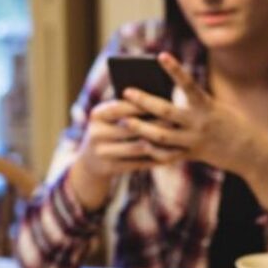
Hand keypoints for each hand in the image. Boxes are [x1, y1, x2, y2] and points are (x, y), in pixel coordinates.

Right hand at [69, 99, 186, 209]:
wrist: (91, 162)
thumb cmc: (110, 131)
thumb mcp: (111, 118)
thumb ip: (128, 109)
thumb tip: (158, 100)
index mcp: (97, 115)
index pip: (121, 107)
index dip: (142, 105)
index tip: (164, 101)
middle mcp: (96, 133)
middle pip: (131, 128)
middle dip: (155, 124)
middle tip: (176, 121)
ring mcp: (102, 152)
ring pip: (137, 147)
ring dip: (158, 143)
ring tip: (176, 137)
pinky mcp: (110, 168)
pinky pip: (138, 163)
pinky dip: (155, 158)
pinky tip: (170, 154)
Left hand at [119, 53, 267, 177]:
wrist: (250, 152)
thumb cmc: (230, 124)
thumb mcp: (215, 108)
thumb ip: (192, 104)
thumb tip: (161, 99)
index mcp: (207, 106)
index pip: (188, 84)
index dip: (175, 70)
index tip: (161, 55)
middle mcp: (200, 123)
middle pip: (166, 111)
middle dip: (144, 101)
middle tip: (126, 92)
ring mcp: (195, 141)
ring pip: (162, 136)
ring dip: (141, 128)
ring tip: (125, 120)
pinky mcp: (193, 155)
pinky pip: (168, 155)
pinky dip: (153, 150)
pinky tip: (141, 144)